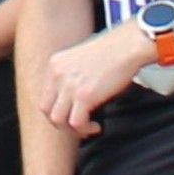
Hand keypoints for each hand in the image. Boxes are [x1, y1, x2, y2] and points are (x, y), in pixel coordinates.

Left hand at [36, 23, 147, 137]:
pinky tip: (96, 126)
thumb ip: (72, 75)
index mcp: (55, 64)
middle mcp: (57, 74)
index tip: (70, 114)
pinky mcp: (84, 95)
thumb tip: (74, 98)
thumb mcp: (82, 58)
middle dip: (61, 122)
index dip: (57, 109)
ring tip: (87, 128)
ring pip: (57, 120)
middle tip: (77, 125)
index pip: (45, 94)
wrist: (128, 45)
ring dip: (72, 129)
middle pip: (46, 109)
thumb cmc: (113, 51)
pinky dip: (85, 129)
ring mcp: (69, 85)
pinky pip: (76, 123)